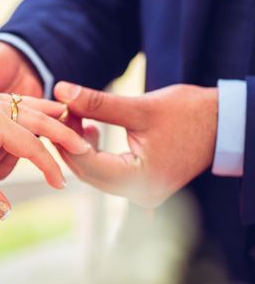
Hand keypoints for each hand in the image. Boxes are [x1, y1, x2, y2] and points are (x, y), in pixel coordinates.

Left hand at [0, 68, 88, 218]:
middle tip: (84, 147)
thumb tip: (6, 212)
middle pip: (36, 118)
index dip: (48, 167)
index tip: (60, 185)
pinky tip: (24, 108)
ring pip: (23, 103)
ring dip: (47, 113)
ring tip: (67, 115)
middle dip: (61, 133)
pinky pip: (7, 99)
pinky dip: (24, 104)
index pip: (30, 146)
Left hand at [53, 82, 217, 207]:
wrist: (223, 124)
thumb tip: (60, 90)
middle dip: (69, 141)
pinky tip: (90, 127)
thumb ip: (97, 103)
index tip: (59, 109)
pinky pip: (105, 171)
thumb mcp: (139, 106)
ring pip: (92, 172)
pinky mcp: (141, 183)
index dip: (67, 135)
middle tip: (63, 110)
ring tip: (76, 115)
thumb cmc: (189, 114)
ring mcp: (140, 192)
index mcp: (140, 180)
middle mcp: (139, 193)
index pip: (86, 162)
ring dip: (79, 145)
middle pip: (85, 170)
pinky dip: (93, 150)